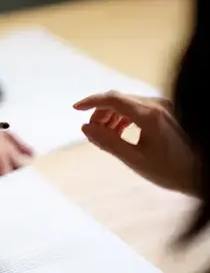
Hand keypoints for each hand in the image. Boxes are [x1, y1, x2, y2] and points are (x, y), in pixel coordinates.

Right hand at [73, 90, 197, 195]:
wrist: (201, 174)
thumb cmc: (170, 171)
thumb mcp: (134, 159)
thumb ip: (108, 142)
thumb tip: (85, 128)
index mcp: (149, 115)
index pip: (113, 99)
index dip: (91, 102)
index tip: (75, 109)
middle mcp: (156, 105)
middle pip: (118, 100)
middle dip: (100, 114)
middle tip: (92, 133)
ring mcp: (162, 106)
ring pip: (126, 103)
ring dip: (110, 117)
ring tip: (104, 136)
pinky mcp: (164, 111)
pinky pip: (136, 108)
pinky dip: (122, 118)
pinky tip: (118, 133)